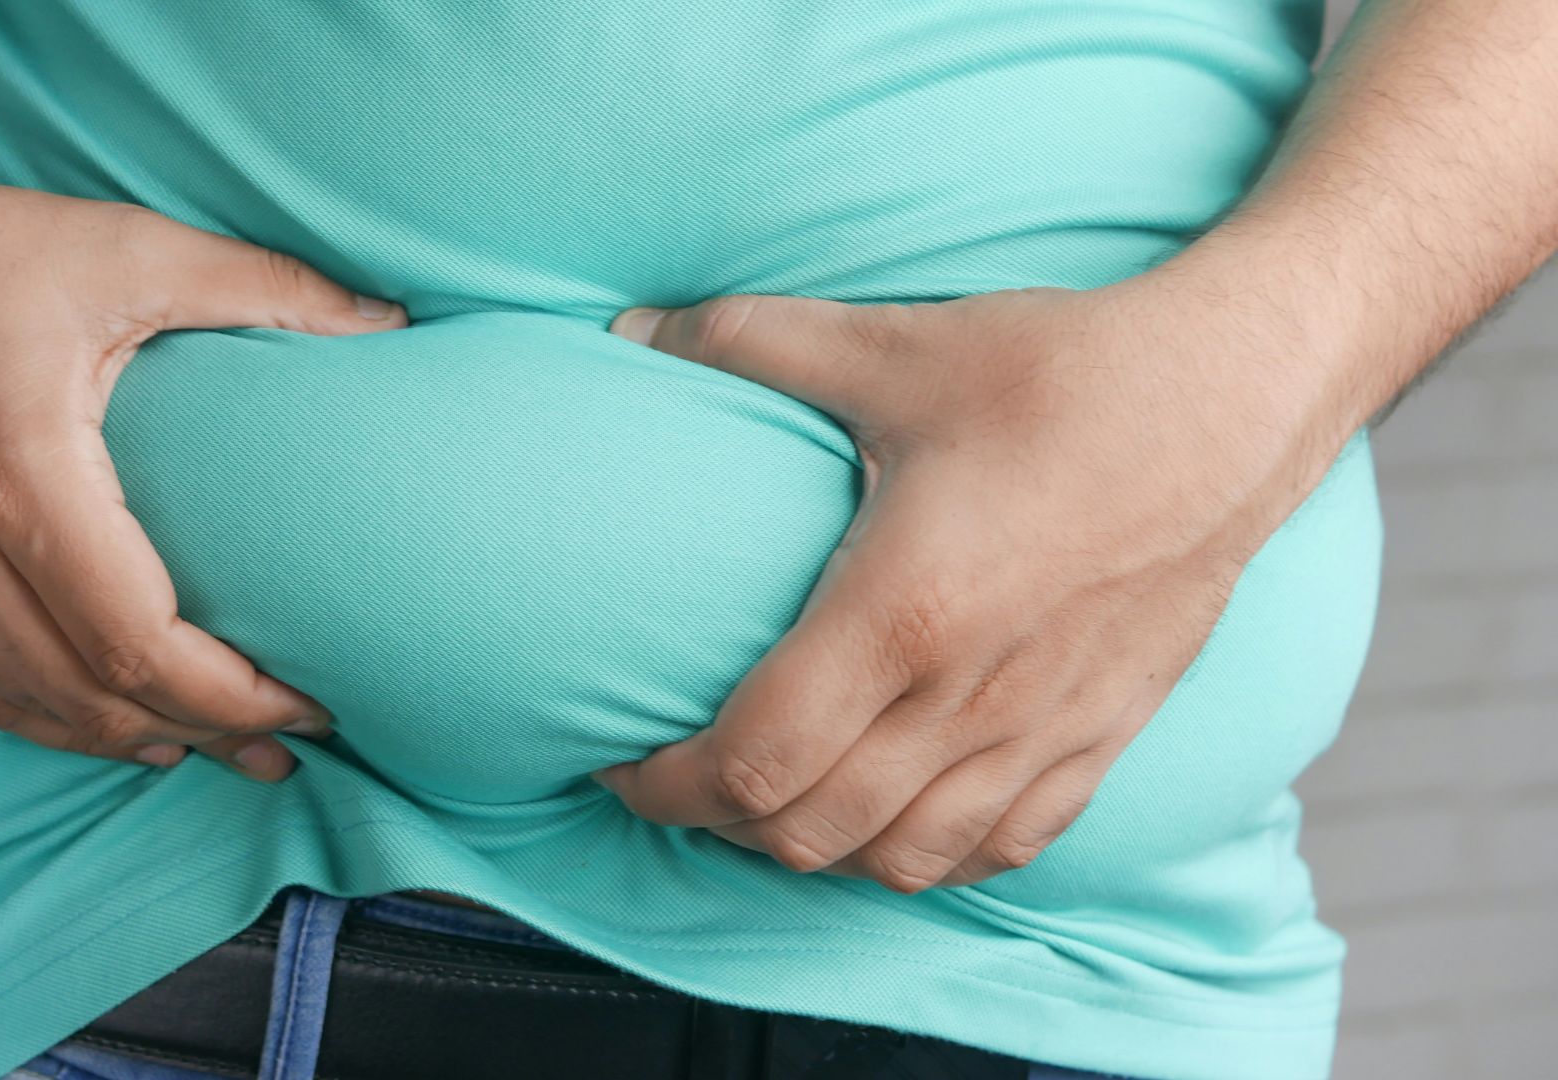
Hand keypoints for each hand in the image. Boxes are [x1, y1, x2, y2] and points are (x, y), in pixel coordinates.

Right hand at [0, 149, 405, 779]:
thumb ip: (266, 287)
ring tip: (218, 751)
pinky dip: (52, 721)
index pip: (142, 641)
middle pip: (97, 694)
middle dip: (206, 733)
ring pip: (33, 709)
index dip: (235, 696)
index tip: (311, 704)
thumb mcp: (125, 247)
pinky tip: (113, 726)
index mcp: (21, 471)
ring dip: (133, 739)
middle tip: (287, 748)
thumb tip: (389, 323)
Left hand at [592, 278, 1340, 890]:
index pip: (754, 761)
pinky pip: (1002, 850)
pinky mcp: (1103, 738)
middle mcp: (969, 699)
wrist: (1238, 397)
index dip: (666, 786)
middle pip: (809, 834)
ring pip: (900, 861)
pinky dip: (926, 856)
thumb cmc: (1064, 373)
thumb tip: (628, 331)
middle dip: (720, 825)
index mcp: (902, 613)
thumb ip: (747, 341)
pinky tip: (894, 815)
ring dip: (816, 850)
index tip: (622, 761)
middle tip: (684, 777)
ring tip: (775, 800)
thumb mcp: (893, 346)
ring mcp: (1043, 732)